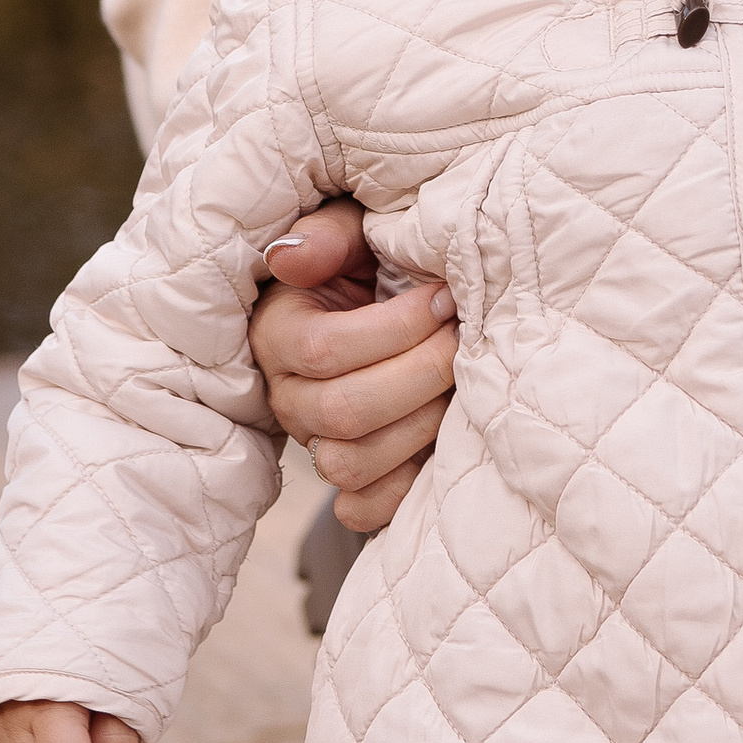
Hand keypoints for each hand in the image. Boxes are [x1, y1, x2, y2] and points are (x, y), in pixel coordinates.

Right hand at [254, 197, 458, 532]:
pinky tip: (444, 438)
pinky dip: (406, 486)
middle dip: (419, 374)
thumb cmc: (373, 263)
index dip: (395, 328)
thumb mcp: (351, 232)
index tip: (446, 297)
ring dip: (422, 425)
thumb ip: (326, 236)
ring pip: (352, 464)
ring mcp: (315, 446)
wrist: (388, 308)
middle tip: (464, 337)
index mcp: (279, 335)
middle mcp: (289, 399)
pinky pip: (362, 510)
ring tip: (461, 382)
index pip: (323, 350)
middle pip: (342, 412)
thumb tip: (294, 256)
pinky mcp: (349, 484)